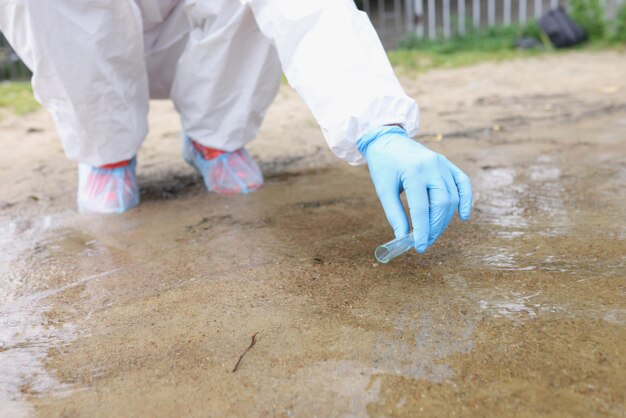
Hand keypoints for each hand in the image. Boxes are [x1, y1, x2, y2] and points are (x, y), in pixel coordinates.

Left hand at [357, 126, 471, 252]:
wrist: (388, 140)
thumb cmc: (383, 165)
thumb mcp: (383, 189)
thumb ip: (394, 214)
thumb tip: (403, 237)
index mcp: (413, 171)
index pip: (422, 208)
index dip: (422, 230)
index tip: (419, 246)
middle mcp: (432, 166)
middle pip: (441, 204)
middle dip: (435, 227)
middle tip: (425, 242)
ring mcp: (442, 163)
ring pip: (452, 197)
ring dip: (445, 219)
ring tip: (433, 233)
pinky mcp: (447, 163)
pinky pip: (463, 183)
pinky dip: (466, 200)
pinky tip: (463, 217)